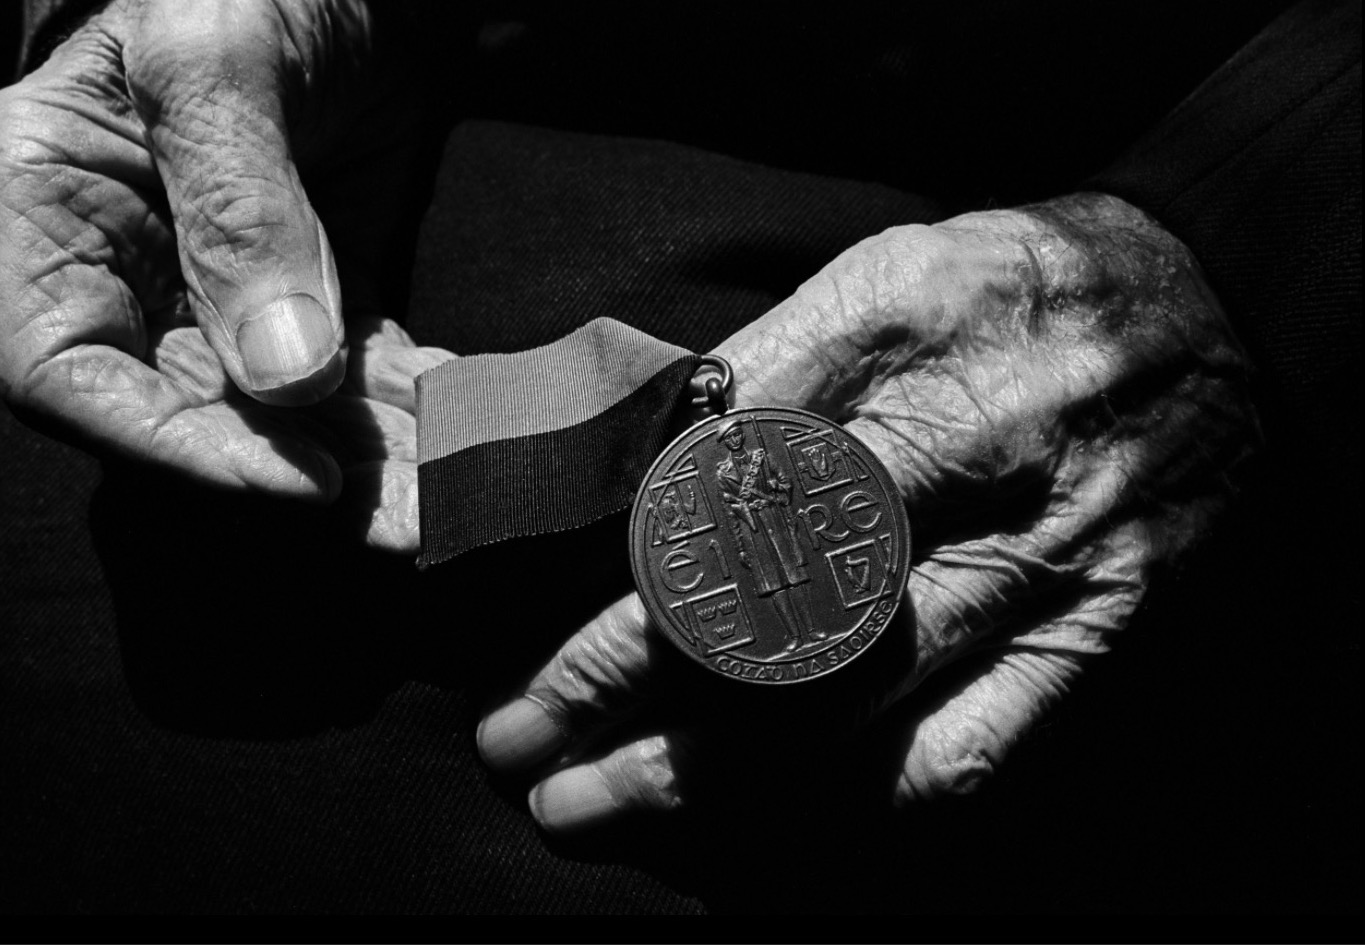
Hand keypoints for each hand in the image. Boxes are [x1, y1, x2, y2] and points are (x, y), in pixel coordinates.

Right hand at [0, 0, 444, 505]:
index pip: (68, 375)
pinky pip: (362, 372)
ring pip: (295, 411)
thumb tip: (287, 374)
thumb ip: (239, 211)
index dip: (173, 445)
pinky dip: (417, 405)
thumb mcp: (219, 64)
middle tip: (414, 518)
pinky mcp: (317, 295)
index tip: (291, 479)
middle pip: (200, 415)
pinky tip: (472, 429)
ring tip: (457, 499)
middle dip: (309, 472)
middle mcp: (129, 278)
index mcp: (47, 218)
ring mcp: (227, 296)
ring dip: (380, 460)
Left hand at [475, 193, 1257, 829]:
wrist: (1224, 304)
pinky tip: (759, 831)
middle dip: (614, 684)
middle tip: (513, 743)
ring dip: (700, 769)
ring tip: (589, 807)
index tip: (515, 616)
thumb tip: (630, 457)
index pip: (709, 464)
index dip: (597, 554)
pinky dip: (851, 805)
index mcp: (888, 331)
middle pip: (757, 590)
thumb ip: (763, 362)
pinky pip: (965, 752)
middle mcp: (960, 446)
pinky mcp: (1095, 629)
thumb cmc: (1021, 284)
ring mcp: (1033, 553)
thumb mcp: (886, 267)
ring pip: (840, 694)